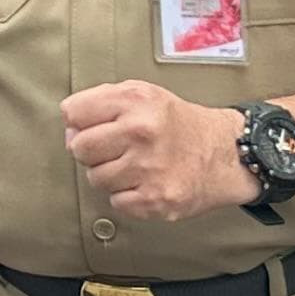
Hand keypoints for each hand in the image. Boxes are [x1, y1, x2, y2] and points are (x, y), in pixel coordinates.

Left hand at [59, 82, 260, 223]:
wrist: (225, 153)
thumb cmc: (176, 124)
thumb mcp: (142, 94)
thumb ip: (100, 102)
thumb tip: (69, 129)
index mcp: (135, 100)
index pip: (73, 112)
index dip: (78, 121)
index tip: (92, 126)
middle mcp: (141, 131)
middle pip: (79, 148)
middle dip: (91, 150)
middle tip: (115, 149)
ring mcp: (148, 168)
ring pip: (95, 178)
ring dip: (109, 175)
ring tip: (134, 165)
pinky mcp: (155, 199)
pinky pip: (115, 202)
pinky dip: (127, 196)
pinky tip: (145, 183)